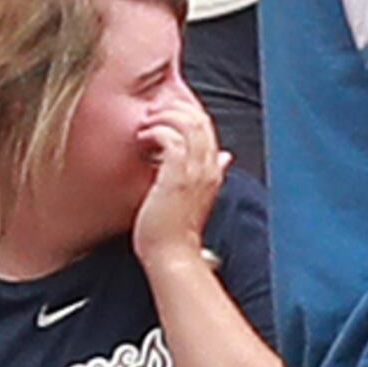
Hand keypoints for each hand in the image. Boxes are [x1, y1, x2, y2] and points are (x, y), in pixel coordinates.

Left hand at [130, 94, 223, 269]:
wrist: (171, 258)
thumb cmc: (173, 233)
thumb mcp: (196, 199)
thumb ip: (206, 175)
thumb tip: (225, 158)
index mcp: (213, 172)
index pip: (207, 128)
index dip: (186, 114)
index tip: (164, 116)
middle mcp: (208, 169)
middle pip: (201, 120)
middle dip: (175, 108)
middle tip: (152, 113)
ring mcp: (194, 172)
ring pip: (189, 123)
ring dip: (164, 116)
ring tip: (146, 123)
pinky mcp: (176, 177)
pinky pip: (172, 138)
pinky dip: (156, 130)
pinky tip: (143, 136)